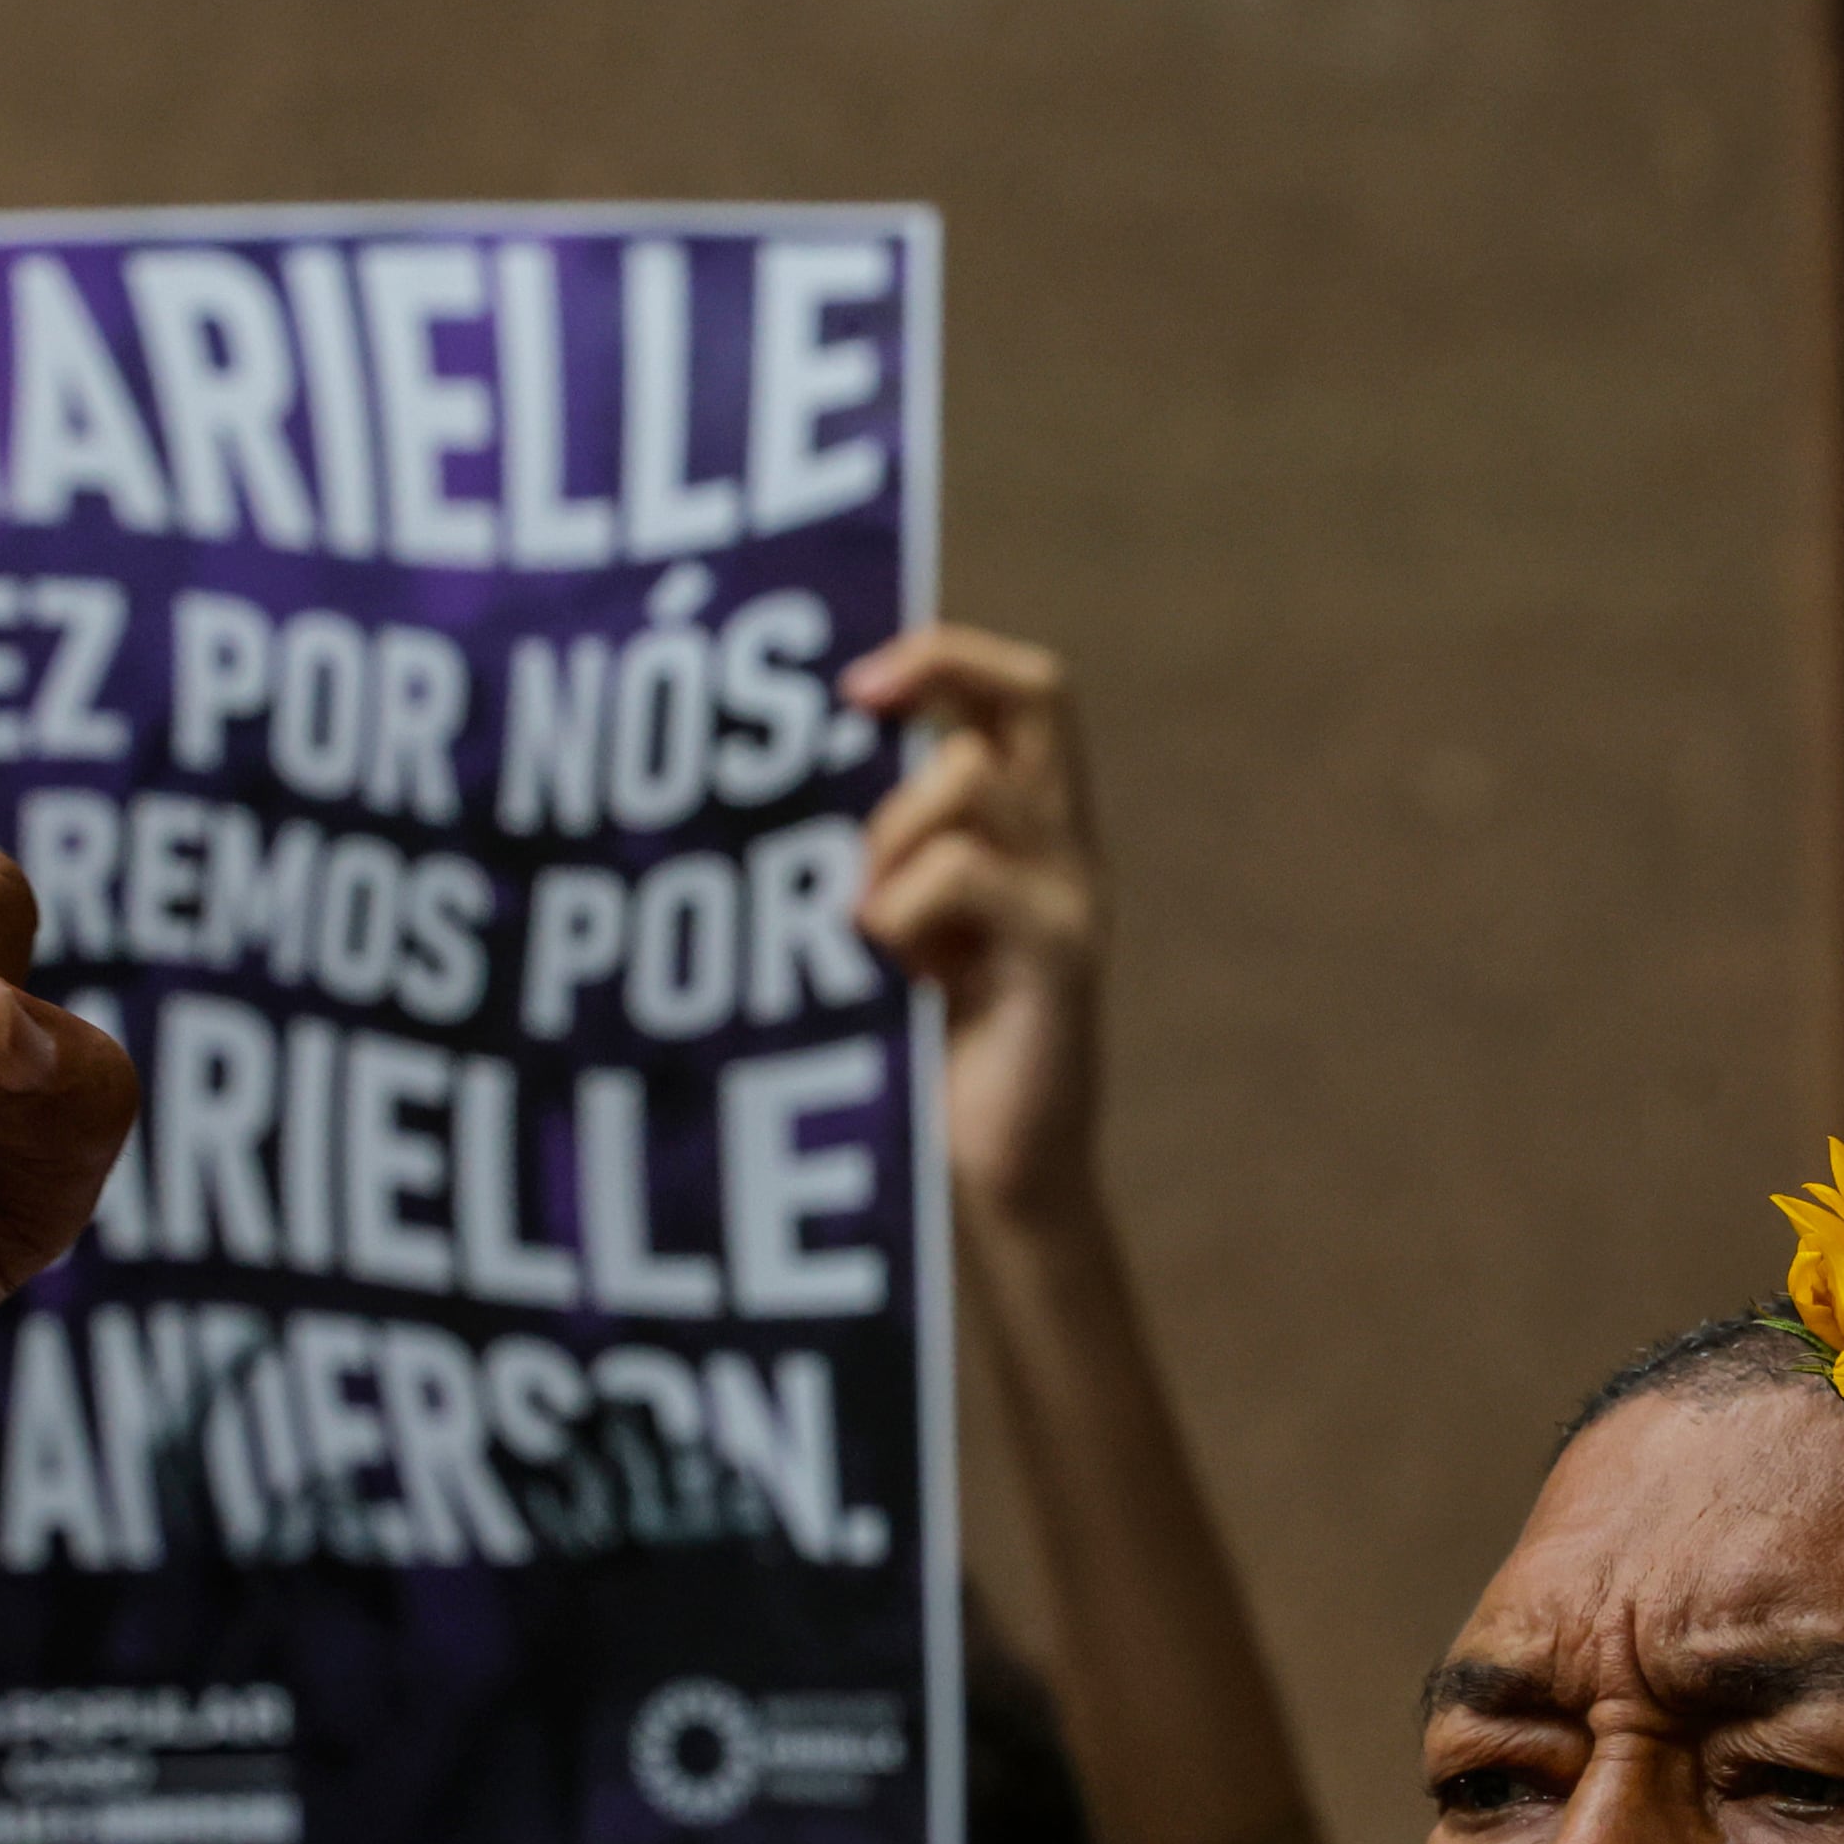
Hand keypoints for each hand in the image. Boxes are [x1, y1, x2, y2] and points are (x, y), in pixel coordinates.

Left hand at [846, 626, 1103, 1228]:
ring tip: (862, 921)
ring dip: (887, 832)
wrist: (995, 1186)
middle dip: (935, 673)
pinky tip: (893, 972)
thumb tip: (772, 778)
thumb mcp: (896, 930)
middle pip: (1037, 693)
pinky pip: (963, 874)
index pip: (1025, 691)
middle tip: (852, 709)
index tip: (855, 686)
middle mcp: (1065, 848)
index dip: (947, 656)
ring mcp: (1071, 897)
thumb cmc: (921, 1059)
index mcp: (1030, 832)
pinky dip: (901, 908)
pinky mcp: (1062, 957)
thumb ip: (877, 855)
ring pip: (969, 781)